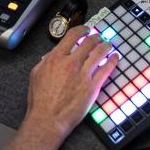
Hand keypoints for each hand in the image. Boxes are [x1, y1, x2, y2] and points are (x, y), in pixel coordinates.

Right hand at [22, 26, 118, 145]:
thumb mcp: (36, 74)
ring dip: (105, 46)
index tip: (86, 30)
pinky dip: (112, 61)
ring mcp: (83, 75)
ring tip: (108, 44)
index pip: (72, 36)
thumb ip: (45, 61)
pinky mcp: (93, 87)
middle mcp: (70, 63)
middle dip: (96, 37)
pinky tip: (114, 57)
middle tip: (99, 37)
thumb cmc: (40, 101)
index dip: (82, 30)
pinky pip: (106, 69)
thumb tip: (52, 55)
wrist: (48, 119)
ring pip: (99, 53)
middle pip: (88, 43)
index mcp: (56, 58)